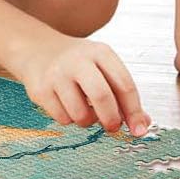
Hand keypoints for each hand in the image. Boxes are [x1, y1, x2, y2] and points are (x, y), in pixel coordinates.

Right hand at [15, 30, 150, 135]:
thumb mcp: (102, 67)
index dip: (134, 112)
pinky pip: (62, 118)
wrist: (37, 49)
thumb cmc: (76, 63)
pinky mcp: (40, 89)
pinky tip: (66, 105)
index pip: (124, 85)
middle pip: (102, 97)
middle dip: (111, 119)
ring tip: (84, 110)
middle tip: (112, 126)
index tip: (139, 129)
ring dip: (87, 121)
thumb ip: (122, 93)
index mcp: (100, 53)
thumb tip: (142, 123)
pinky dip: (69, 119)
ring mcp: (56, 74)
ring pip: (81, 114)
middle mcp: (77, 60)